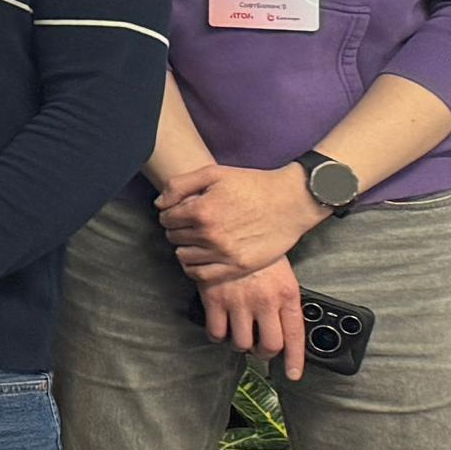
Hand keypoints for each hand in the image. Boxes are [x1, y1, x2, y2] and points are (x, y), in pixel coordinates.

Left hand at [158, 160, 321, 287]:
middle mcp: (210, 235)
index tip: (180, 212)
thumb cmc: (253, 184)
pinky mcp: (239, 266)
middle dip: (177, 229)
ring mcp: (225, 253)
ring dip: (184, 248)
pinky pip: (202, 276)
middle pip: (174, 237)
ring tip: (195, 239)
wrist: (291, 201)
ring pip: (184, 257)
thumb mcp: (213, 173)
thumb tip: (159, 204)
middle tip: (190, 224)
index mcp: (201, 211)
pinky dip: (193, 268)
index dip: (170, 214)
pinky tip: (198, 258)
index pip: (166, 219)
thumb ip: (179, 185)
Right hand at [201, 261, 311, 380]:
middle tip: (259, 348)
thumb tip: (284, 323)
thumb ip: (284, 298)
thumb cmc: (257, 249)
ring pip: (241, 343)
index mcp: (286, 294)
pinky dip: (218, 335)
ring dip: (240, 344)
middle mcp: (265, 302)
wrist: (230, 227)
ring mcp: (239, 302)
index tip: (292, 374)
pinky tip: (220, 328)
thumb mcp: (282, 272)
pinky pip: (216, 331)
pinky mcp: (215, 299)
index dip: (294, 360)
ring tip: (239, 335)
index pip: (294, 336)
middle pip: (269, 345)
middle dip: (264, 352)